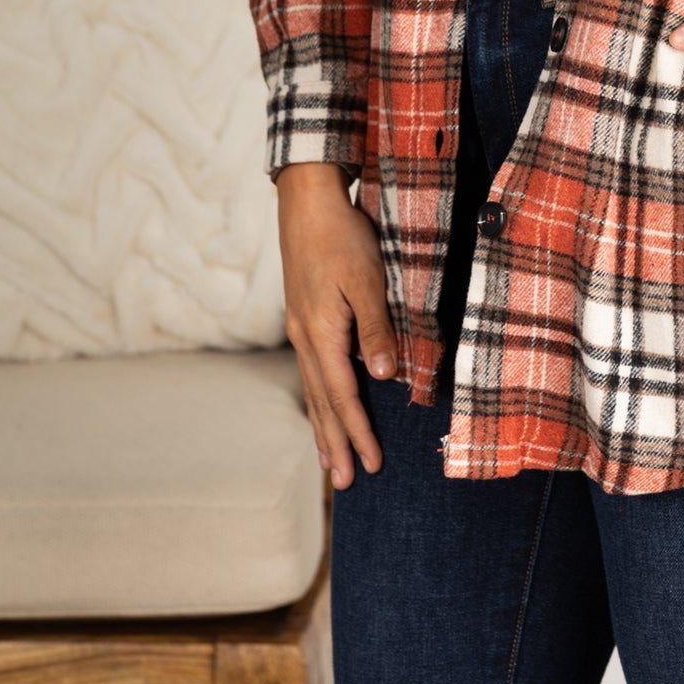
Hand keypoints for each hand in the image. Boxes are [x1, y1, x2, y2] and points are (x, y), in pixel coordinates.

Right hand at [275, 162, 399, 488]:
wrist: (307, 200)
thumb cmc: (342, 235)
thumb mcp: (366, 279)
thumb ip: (376, 328)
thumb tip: (382, 377)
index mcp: (321, 334)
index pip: (342, 396)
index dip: (359, 432)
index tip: (373, 465)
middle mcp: (305, 338)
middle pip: (321, 403)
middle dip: (337, 443)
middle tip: (348, 484)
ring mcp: (301, 328)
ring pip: (313, 390)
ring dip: (324, 428)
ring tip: (331, 461)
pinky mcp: (304, 317)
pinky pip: (311, 371)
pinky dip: (318, 399)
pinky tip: (323, 407)